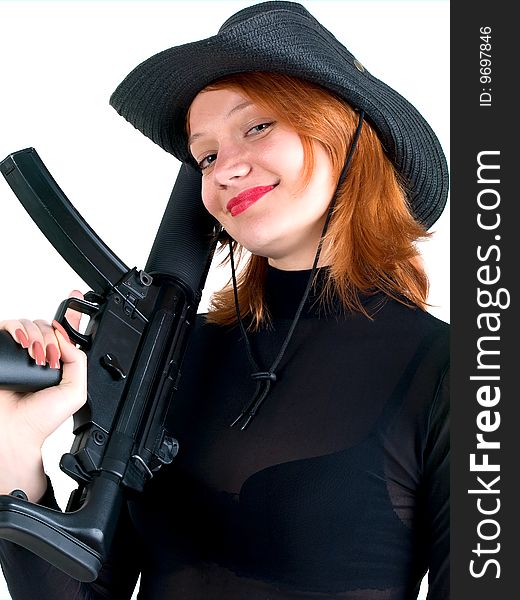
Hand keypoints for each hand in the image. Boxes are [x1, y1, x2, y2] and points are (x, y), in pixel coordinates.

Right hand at [0, 291, 86, 500]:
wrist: (14, 431)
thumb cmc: (41, 419)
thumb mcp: (76, 390)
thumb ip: (78, 361)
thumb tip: (66, 338)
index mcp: (58, 362)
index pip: (65, 333)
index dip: (72, 314)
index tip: (77, 297)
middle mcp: (38, 355)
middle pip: (47, 326)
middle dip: (52, 337)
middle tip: (49, 357)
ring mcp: (18, 353)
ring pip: (30, 325)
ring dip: (37, 336)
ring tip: (36, 357)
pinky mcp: (1, 352)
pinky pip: (7, 327)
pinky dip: (17, 329)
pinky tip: (23, 343)